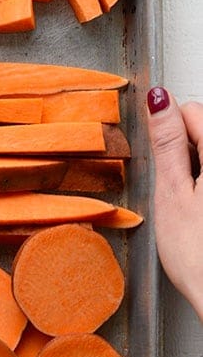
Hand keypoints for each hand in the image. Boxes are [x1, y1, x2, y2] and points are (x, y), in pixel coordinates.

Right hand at [146, 86, 202, 322]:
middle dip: (188, 152)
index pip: (193, 110)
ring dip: (200, 172)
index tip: (169, 166)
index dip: (171, 135)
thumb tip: (158, 100)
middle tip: (181, 192)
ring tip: (196, 210)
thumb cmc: (201, 256)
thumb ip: (167, 141)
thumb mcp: (172, 193)